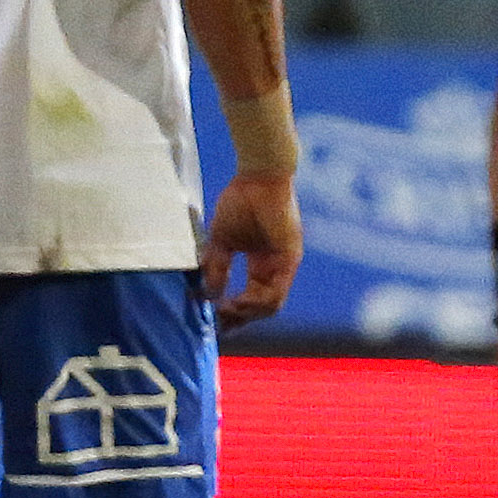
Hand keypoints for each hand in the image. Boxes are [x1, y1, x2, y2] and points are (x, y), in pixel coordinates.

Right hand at [199, 163, 300, 332]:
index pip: (251, 297)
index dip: (232, 312)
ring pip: (270, 305)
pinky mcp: (289, 258)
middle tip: (218, 322)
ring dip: (246, 314)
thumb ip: (217, 268)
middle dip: (238, 318)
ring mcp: (284, 264)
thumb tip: (208, 296)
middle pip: (261, 307)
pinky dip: (256, 303)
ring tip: (225, 312)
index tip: (213, 319)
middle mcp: (274, 267)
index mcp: (260, 262)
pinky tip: (237, 302)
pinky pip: (276, 292)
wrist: (258, 175)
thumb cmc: (240, 200)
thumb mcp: (221, 241)